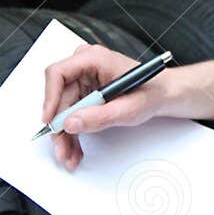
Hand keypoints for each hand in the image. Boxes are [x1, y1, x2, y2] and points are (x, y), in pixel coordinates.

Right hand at [42, 43, 176, 169]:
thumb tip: (71, 123)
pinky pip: (72, 113)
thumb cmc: (152, 92)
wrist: (163, 94)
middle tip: (61, 149)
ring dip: (65, 135)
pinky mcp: (86, 92)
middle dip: (59, 127)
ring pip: (64, 109)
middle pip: (59, 97)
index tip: (50, 122)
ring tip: (69, 155)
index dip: (50, 98)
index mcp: (94, 59)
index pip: (58, 74)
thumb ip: (99, 116)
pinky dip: (74, 132)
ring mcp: (85, 79)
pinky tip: (75, 149)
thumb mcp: (129, 108)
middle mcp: (85, 66)